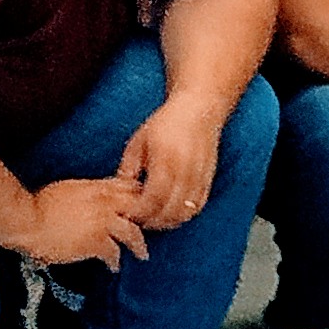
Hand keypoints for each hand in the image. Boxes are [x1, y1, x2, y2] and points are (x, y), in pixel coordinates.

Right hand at [10, 177, 151, 265]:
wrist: (27, 220)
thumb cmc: (38, 204)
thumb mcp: (68, 188)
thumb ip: (87, 192)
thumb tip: (93, 198)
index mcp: (97, 187)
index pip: (128, 188)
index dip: (138, 197)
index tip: (144, 206)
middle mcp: (105, 202)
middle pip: (138, 209)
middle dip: (146, 219)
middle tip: (151, 230)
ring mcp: (102, 222)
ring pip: (132, 232)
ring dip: (138, 244)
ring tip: (142, 253)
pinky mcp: (96, 242)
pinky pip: (114, 253)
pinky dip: (115, 261)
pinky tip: (114, 267)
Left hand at [116, 95, 228, 228]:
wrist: (199, 108)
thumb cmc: (167, 122)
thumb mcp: (139, 141)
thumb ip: (129, 168)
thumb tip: (118, 192)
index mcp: (166, 159)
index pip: (153, 197)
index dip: (140, 211)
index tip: (128, 214)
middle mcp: (186, 169)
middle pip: (170, 210)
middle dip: (152, 220)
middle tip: (138, 220)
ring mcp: (200, 175)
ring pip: (185, 212)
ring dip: (168, 221)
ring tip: (153, 218)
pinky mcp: (209, 178)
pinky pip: (198, 206)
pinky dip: (184, 215)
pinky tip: (171, 212)